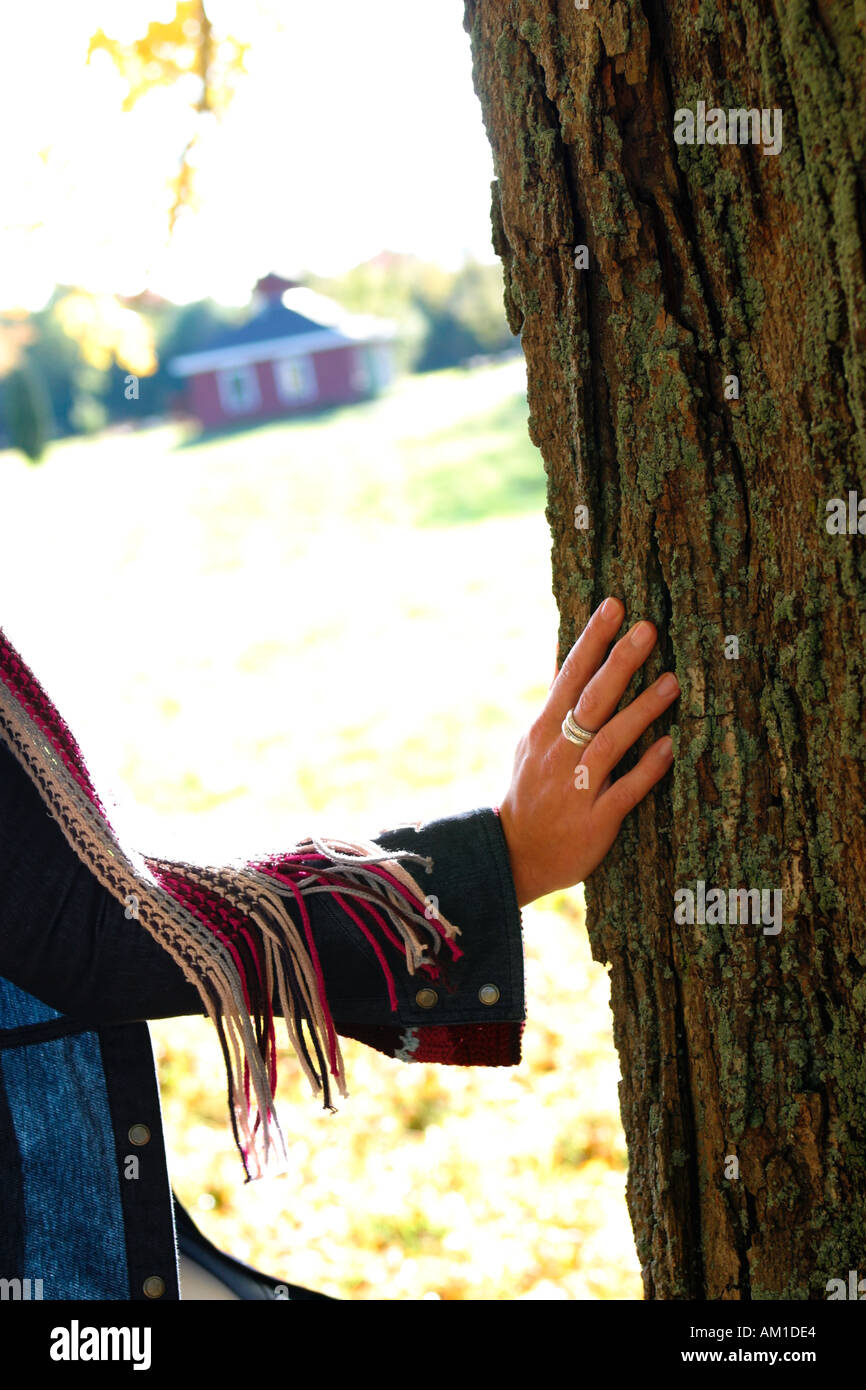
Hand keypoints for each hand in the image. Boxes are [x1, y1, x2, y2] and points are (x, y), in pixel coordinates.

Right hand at [498, 596, 677, 907]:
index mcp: (544, 731)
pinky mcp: (594, 820)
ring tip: (674, 681)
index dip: (591, 641)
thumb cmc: (530, 794)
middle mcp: (559, 753)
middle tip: (648, 629)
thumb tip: (570, 661)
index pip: (569, 676)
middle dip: (618, 663)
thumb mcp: (532, 744)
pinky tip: (671, 747)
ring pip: (610, 741)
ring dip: (641, 710)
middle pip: (590, 700)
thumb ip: (556, 707)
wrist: (515, 857)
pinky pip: (624, 791)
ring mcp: (576, 786)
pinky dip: (647, 768)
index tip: (614, 605)